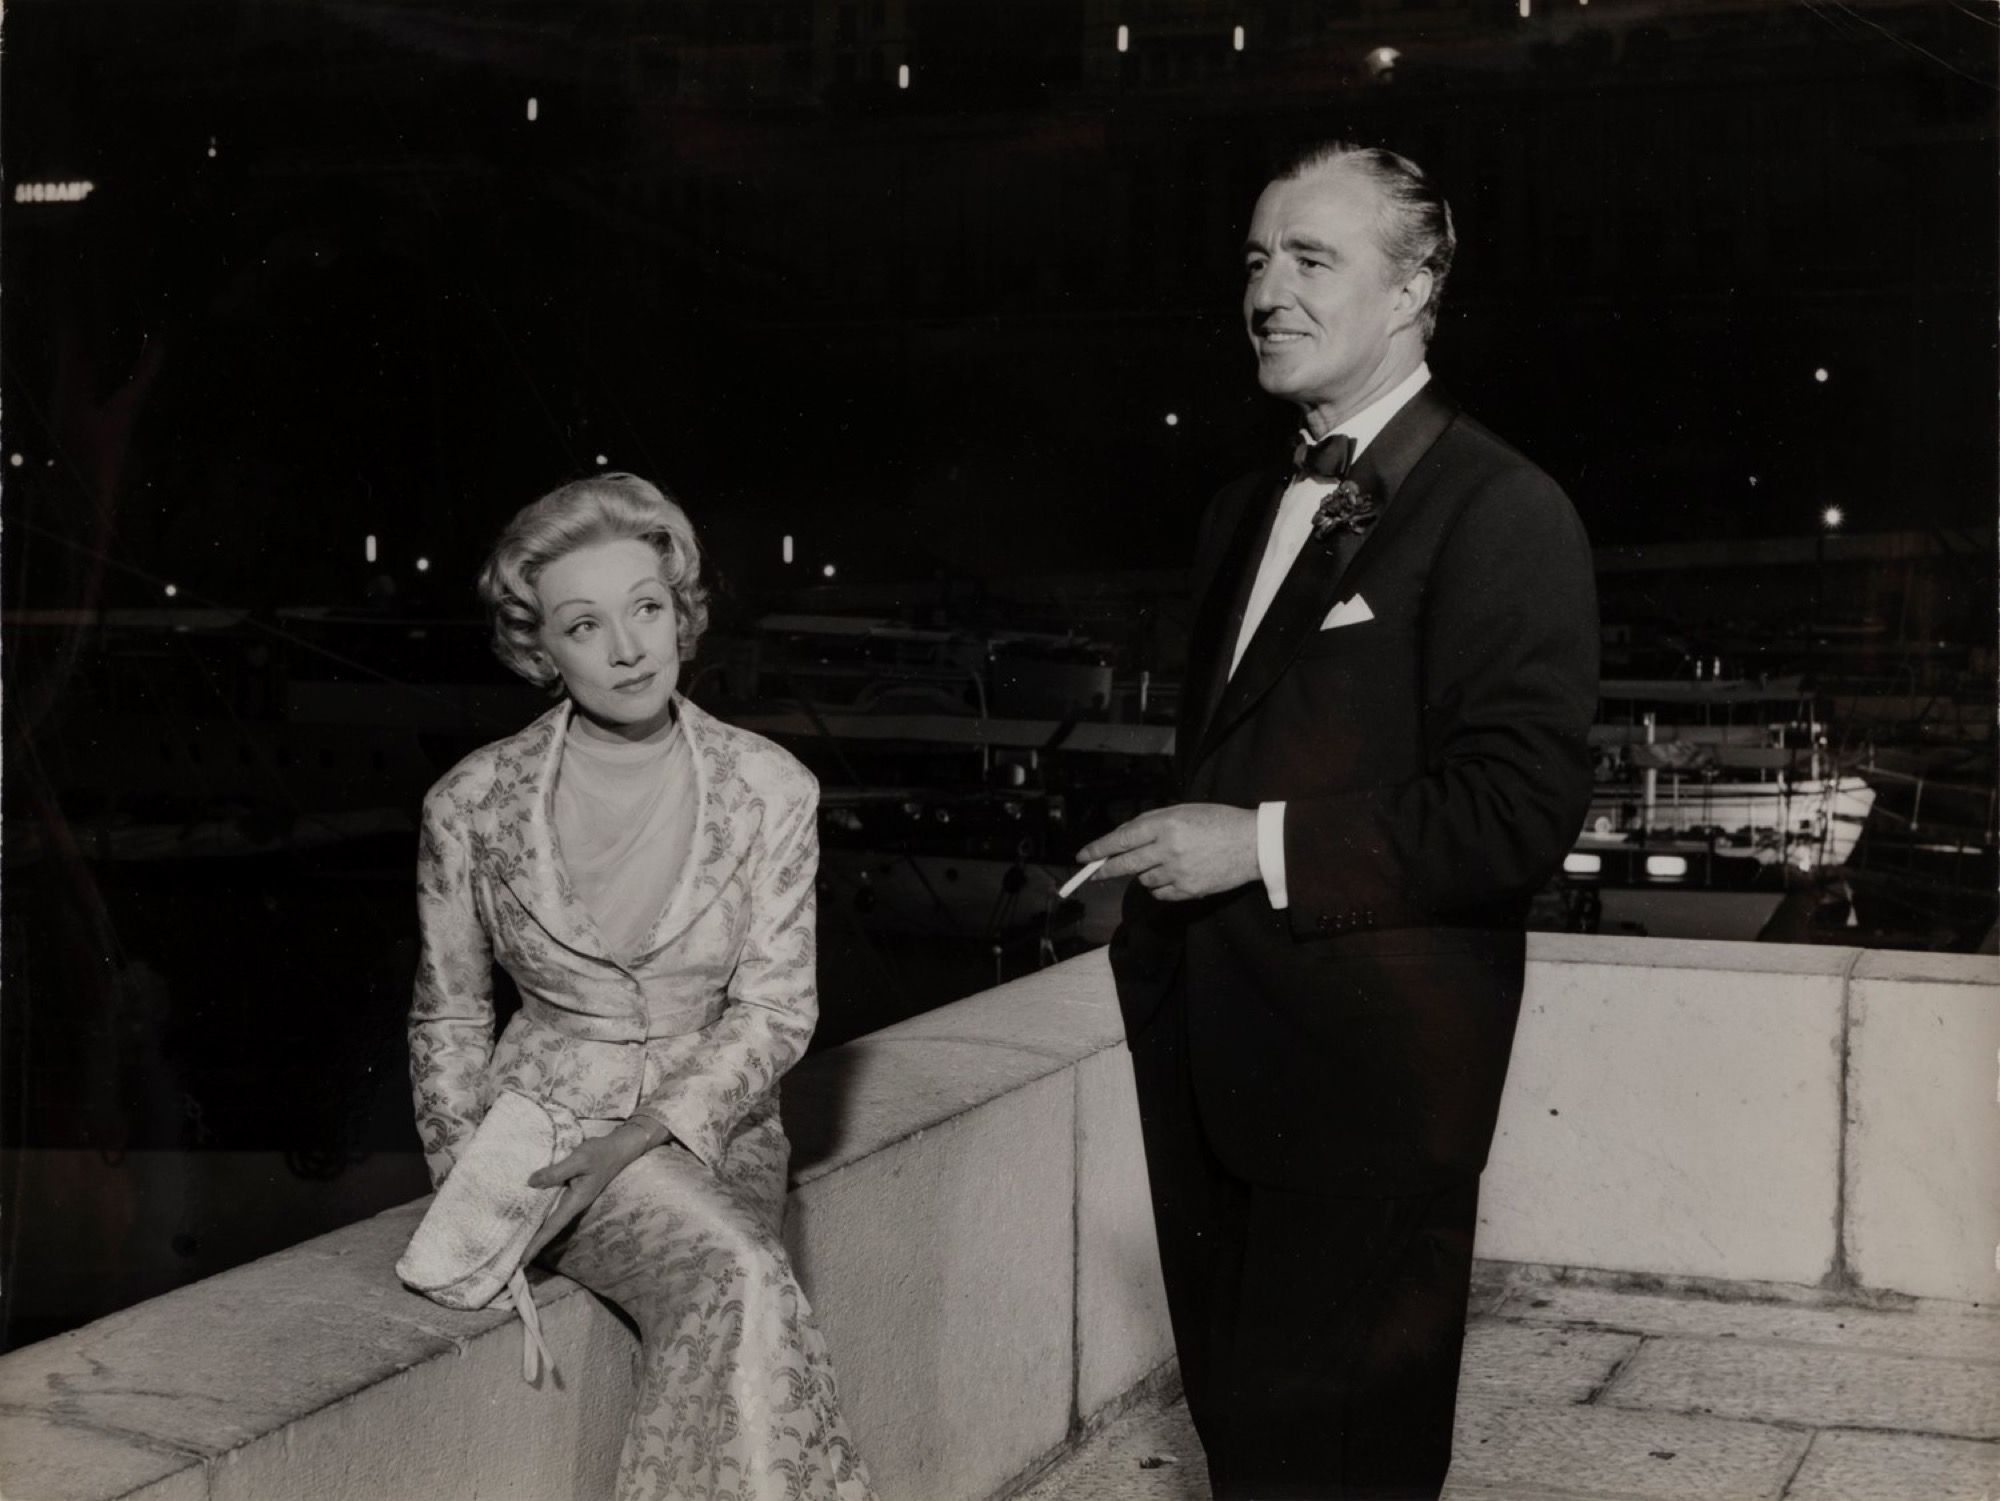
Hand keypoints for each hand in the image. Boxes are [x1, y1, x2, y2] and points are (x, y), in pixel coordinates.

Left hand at [521, 1117, 665, 1264]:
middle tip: (512, 1258)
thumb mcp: (579, 1159)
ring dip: (534, 1229)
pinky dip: (538, 1212)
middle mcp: (572, 1204)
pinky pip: (550, 1204)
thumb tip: (531, 1183)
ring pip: (549, 1217)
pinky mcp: (569, 1190)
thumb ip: (556, 1172)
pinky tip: (526, 1212)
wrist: (617, 1148)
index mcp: (575, 1201)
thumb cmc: (600, 1154)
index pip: (552, 1227)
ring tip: (515, 1241)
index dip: (537, 1243)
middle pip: (549, 1228)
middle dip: (533, 1243)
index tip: (523, 1259)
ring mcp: (570, 1198)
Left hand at [1076, 803, 1260, 902]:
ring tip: (1162, 862)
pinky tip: (1172, 875)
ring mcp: (1178, 872)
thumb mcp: (1183, 811)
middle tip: (1092, 873)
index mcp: (1166, 823)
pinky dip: (1159, 886)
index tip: (1083, 856)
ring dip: (1143, 873)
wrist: (1253, 844)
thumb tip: (1121, 839)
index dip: (1099, 848)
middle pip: (1124, 865)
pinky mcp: (1188, 890)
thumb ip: (1151, 823)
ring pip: (1143, 879)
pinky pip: (1160, 893)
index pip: (1121, 839)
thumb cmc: (1218, 822)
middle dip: (1104, 870)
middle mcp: (1169, 848)